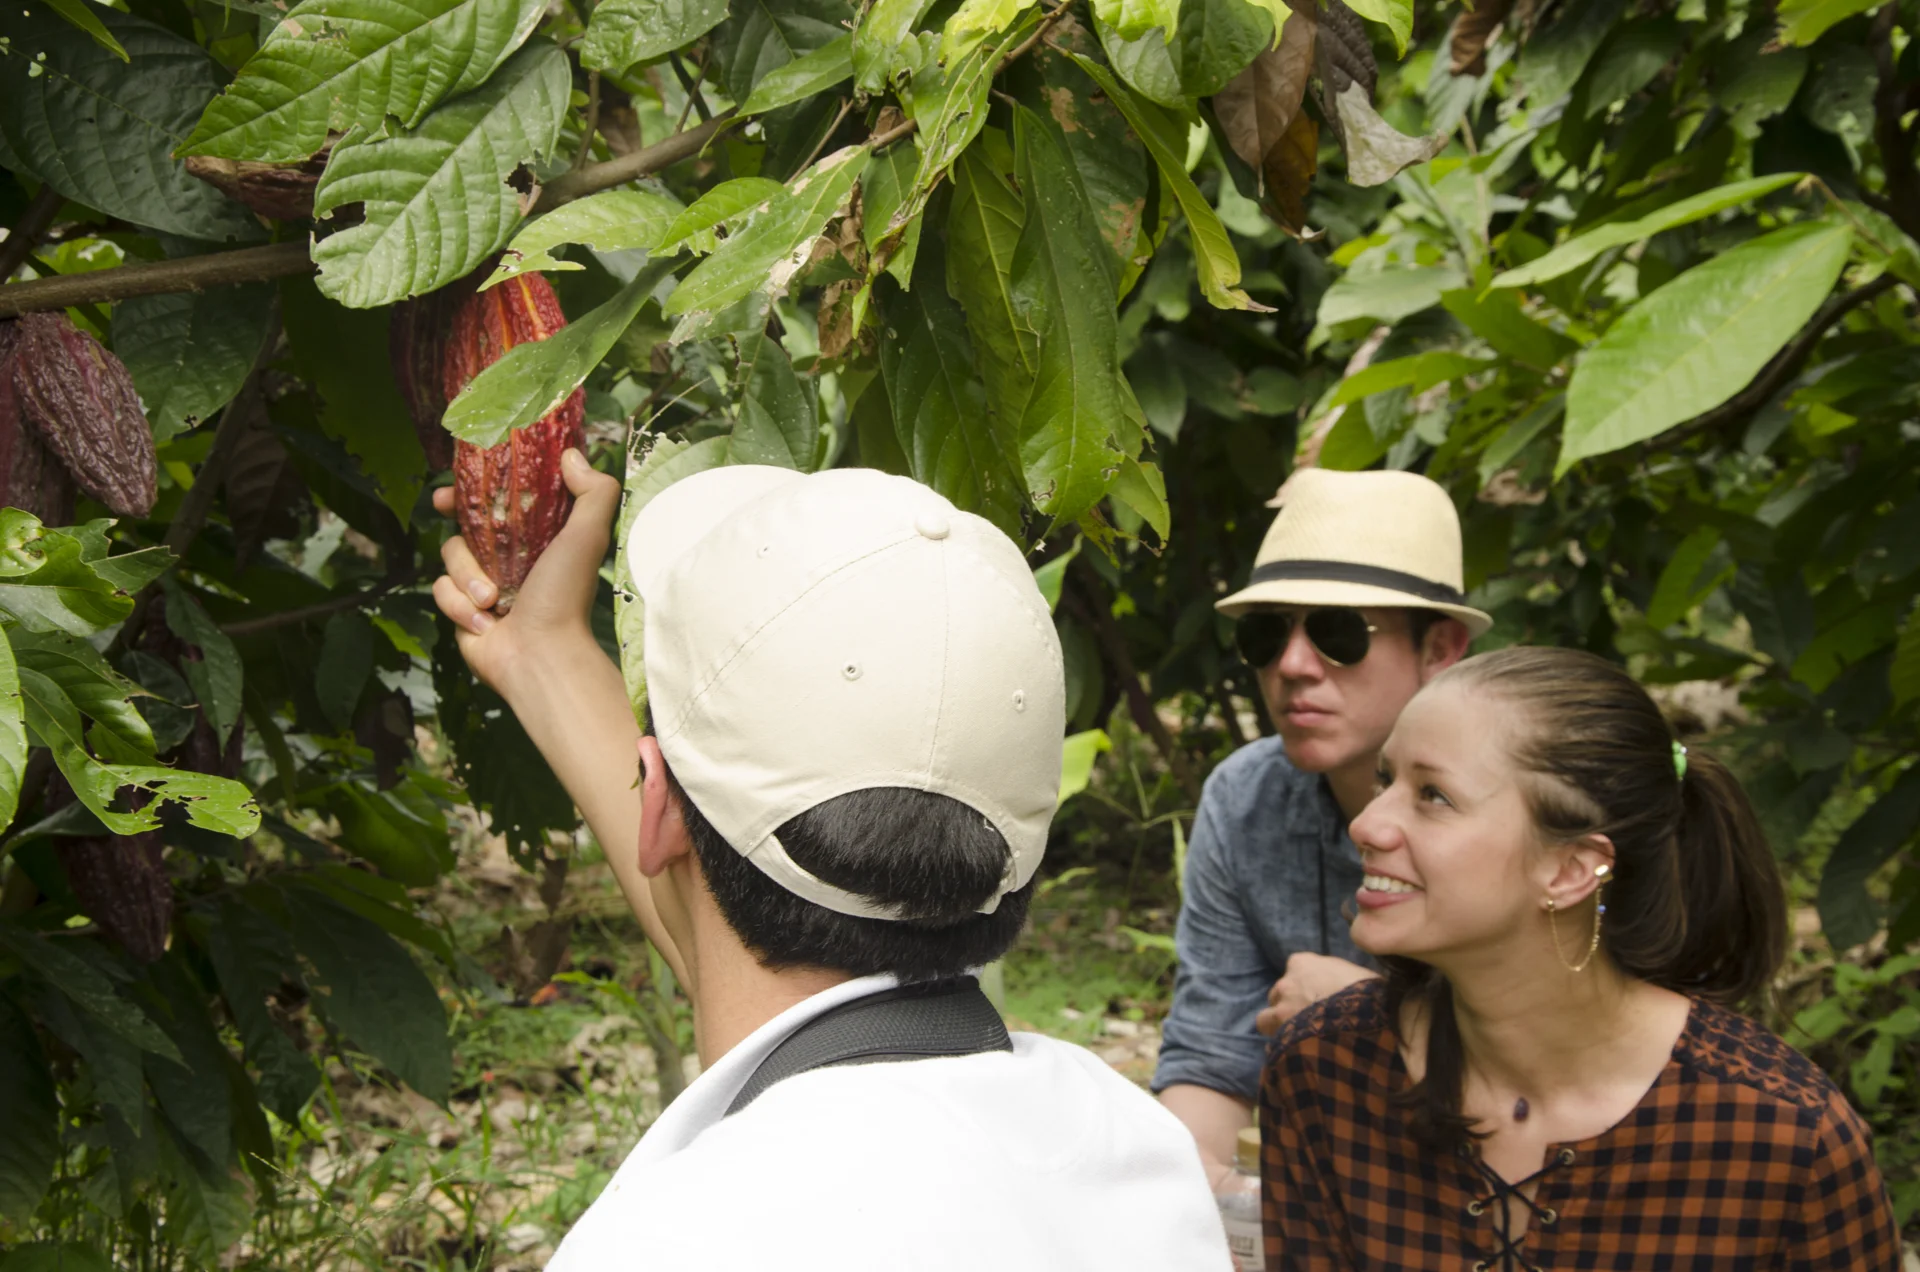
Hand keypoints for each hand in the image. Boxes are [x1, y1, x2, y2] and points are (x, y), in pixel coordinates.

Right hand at [431, 448, 619, 697]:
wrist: (539, 657)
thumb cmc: (565, 596)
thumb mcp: (587, 536)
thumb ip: (593, 493)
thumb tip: (571, 454)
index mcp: (538, 537)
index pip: (503, 499)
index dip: (484, 483)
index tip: (470, 470)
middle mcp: (509, 557)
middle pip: (466, 521)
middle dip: (455, 516)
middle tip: (443, 504)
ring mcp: (484, 583)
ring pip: (450, 555)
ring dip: (467, 576)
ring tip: (492, 600)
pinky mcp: (463, 609)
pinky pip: (442, 591)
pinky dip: (460, 606)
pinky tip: (485, 623)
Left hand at [1255, 953, 1377, 1035]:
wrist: (1364, 1020)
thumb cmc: (1368, 993)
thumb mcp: (1358, 974)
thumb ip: (1341, 976)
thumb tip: (1347, 986)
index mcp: (1303, 962)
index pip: (1296, 968)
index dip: (1307, 983)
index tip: (1319, 994)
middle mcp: (1286, 982)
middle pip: (1280, 993)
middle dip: (1291, 1004)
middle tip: (1311, 1018)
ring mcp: (1280, 1008)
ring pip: (1268, 1017)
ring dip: (1280, 1025)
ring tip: (1301, 1039)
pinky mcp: (1279, 1034)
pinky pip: (1272, 1041)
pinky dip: (1281, 1046)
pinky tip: (1299, 1053)